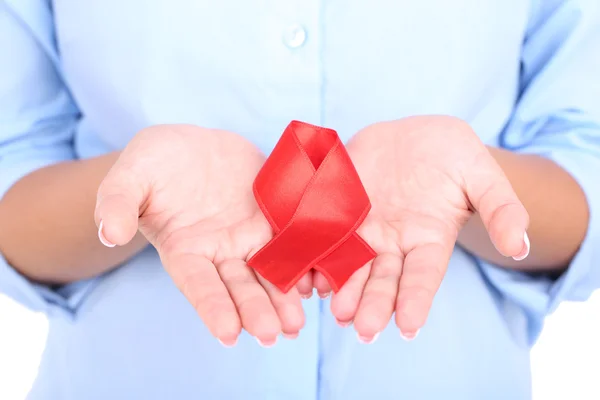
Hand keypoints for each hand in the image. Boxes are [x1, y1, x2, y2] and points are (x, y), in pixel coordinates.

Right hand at [94, 125, 304, 345]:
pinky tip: (318, 280)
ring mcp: (248, 237)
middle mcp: (219, 252)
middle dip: (256, 310)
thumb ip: (117, 204)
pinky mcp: (272, 218)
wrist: (191, 146)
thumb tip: (108, 232)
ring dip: (284, 297)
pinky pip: (291, 241)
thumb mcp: (129, 177)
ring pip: (269, 272)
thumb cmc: (152, 163)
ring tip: (298, 324)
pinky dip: (303, 261)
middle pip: (239, 286)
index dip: (212, 307)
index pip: (198, 284)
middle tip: (273, 335)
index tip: (228, 334)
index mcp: (184, 250)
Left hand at [315, 116, 528, 340]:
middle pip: (383, 279)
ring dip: (342, 289)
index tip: (409, 326)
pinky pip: (325, 235)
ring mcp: (364, 228)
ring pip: (351, 264)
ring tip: (335, 312)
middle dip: (374, 304)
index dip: (417, 299)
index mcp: (430, 239)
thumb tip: (519, 248)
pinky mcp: (339, 210)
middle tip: (363, 330)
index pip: (424, 276)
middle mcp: (395, 242)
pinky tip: (307, 275)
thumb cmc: (455, 155)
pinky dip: (316, 256)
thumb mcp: (482, 175)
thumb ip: (501, 209)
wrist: (414, 136)